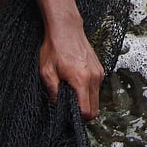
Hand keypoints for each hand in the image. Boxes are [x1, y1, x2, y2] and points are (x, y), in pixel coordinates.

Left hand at [33, 0, 103, 118]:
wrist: (66, 29)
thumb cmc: (55, 48)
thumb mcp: (46, 71)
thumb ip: (52, 91)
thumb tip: (56, 104)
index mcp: (81, 80)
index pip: (87, 110)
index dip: (78, 117)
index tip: (68, 116)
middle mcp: (94, 77)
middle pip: (95, 108)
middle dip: (84, 112)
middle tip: (69, 108)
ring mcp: (99, 72)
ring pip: (97, 98)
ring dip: (86, 100)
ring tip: (71, 93)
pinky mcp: (99, 68)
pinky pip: (97, 87)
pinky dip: (89, 91)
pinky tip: (76, 83)